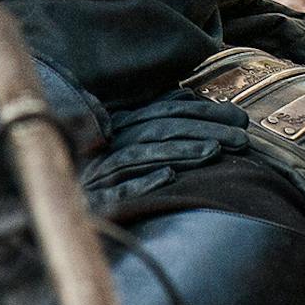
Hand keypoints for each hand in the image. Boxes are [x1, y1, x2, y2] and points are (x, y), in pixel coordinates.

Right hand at [78, 90, 251, 211]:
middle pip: (160, 130)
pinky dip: (144, 181)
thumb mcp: (128, 142)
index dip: (204, 111)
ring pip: (143, 155)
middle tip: (240, 139)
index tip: (239, 117)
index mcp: (121, 127)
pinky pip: (120, 190)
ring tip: (213, 152)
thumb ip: (154, 117)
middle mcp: (111, 144)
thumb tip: (185, 94)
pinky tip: (170, 178)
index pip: (166, 112)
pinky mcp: (95, 201)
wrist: (65, 210)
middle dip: (203, 131)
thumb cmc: (103, 176)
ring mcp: (101, 172)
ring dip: (180, 152)